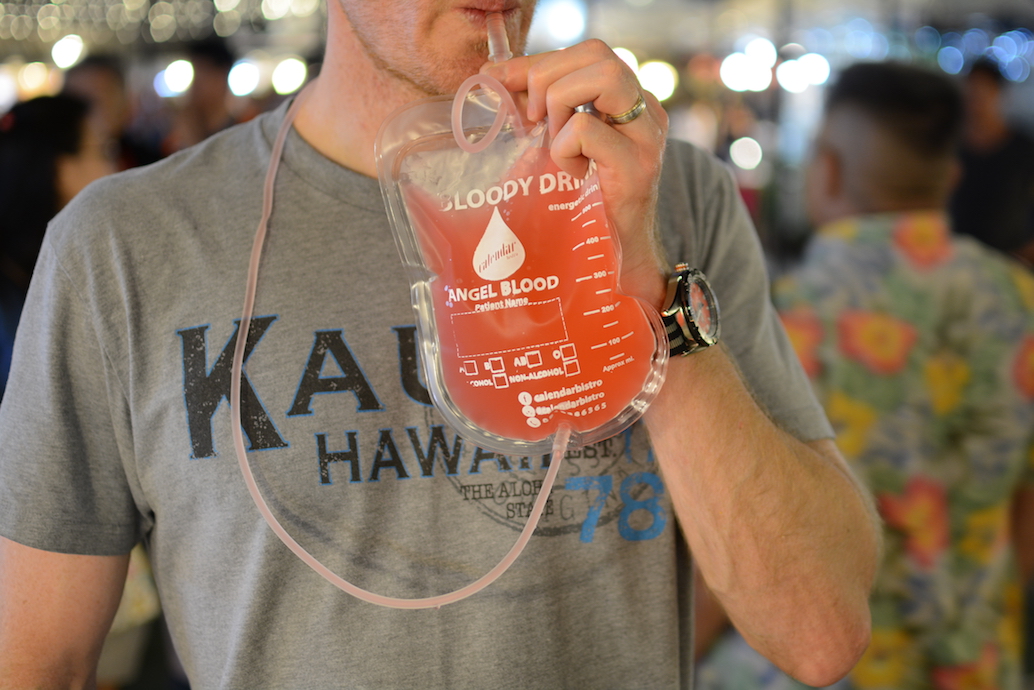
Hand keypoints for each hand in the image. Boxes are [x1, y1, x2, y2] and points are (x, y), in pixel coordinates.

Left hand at [482, 40, 669, 308]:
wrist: (623, 264)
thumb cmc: (588, 208)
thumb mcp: (563, 148)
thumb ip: (540, 111)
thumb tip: (492, 76)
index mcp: (631, 102)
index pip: (589, 52)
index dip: (540, 60)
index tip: (501, 79)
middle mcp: (647, 112)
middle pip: (599, 53)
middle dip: (548, 76)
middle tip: (532, 118)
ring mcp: (646, 138)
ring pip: (602, 77)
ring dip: (561, 104)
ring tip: (553, 142)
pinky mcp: (636, 168)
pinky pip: (585, 129)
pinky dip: (563, 147)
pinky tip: (570, 175)